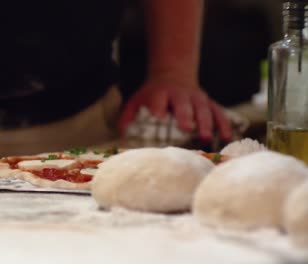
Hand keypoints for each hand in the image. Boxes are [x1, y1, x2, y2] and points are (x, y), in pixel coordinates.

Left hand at [117, 79, 232, 140]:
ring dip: (206, 122)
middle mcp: (180, 94)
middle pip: (184, 104)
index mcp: (160, 93)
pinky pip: (219, 113)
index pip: (158, 100)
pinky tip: (226, 137)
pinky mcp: (209, 103)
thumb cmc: (152, 95)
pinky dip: (224, 124)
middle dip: (185, 115)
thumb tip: (121, 135)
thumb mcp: (137, 100)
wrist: (172, 75)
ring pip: (203, 109)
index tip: (159, 118)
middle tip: (186, 128)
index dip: (158, 109)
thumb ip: (128, 116)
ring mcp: (197, 98)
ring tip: (205, 137)